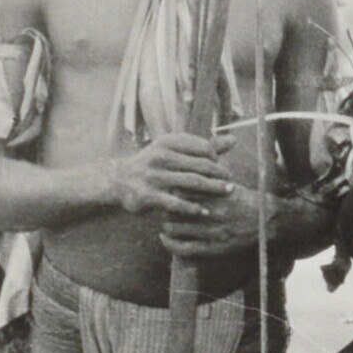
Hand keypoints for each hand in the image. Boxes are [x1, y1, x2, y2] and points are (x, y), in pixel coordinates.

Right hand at [108, 132, 235, 218]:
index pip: (203, 148)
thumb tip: (234, 140)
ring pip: (192, 182)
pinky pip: (175, 203)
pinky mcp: (147, 195)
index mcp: (168, 142)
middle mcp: (160, 156)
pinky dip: (192, 208)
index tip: (220, 170)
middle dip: (220, 175)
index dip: (216, 159)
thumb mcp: (174, 151)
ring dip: (213, 189)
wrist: (118, 180)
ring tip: (227, 193)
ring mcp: (153, 176)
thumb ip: (204, 147)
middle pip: (201, 165)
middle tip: (231, 184)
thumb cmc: (155, 165)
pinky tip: (205, 212)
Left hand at [160, 185, 275, 257]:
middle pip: (174, 210)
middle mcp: (213, 213)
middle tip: (167, 209)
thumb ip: (207, 177)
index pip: (179, 192)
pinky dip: (170, 244)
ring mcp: (213, 232)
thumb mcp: (228, 183)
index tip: (169, 192)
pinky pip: (183, 249)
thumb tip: (183, 170)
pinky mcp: (214, 249)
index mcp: (215, 195)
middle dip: (167, 209)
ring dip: (168, 226)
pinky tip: (167, 238)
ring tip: (168, 223)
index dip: (170, 192)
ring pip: (174, 229)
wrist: (267, 222)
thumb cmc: (245, 201)